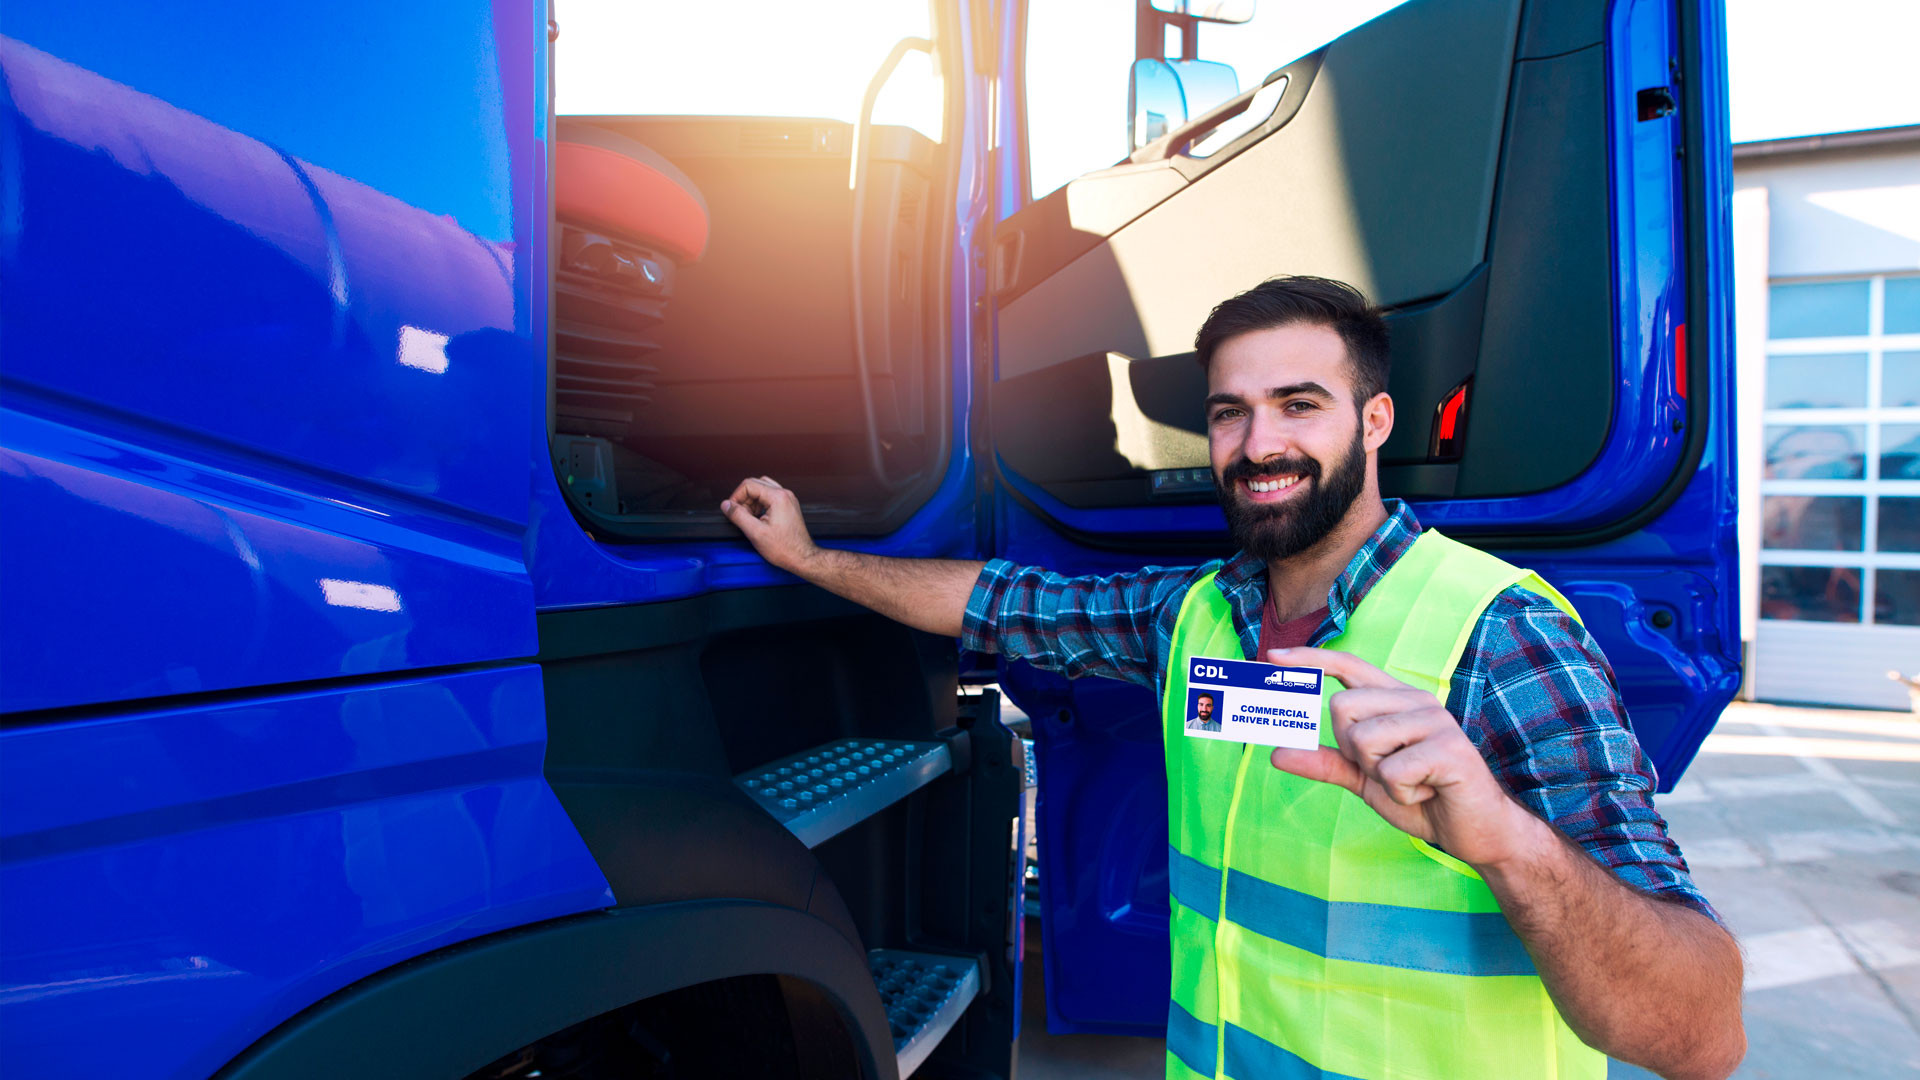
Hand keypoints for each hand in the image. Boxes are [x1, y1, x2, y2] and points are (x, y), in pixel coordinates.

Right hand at [721, 477, 818, 572]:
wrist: (802, 558)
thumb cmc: (785, 548)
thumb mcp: (755, 533)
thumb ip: (738, 516)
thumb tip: (726, 505)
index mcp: (778, 497)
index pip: (748, 484)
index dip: (736, 496)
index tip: (732, 510)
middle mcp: (784, 494)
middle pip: (755, 484)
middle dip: (743, 498)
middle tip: (740, 515)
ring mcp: (788, 499)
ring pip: (762, 489)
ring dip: (751, 501)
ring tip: (749, 518)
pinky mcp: (788, 506)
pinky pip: (769, 497)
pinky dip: (760, 504)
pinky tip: (758, 519)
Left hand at [1264, 646, 1546, 868]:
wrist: (1474, 832)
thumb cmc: (1422, 797)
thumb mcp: (1365, 780)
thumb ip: (1326, 763)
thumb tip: (1276, 753)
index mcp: (1395, 700)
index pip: (1348, 665)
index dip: (1310, 659)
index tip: (1271, 655)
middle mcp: (1415, 700)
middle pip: (1341, 708)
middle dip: (1352, 750)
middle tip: (1385, 770)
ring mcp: (1434, 721)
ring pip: (1363, 740)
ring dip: (1377, 775)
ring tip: (1411, 781)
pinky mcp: (1449, 748)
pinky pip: (1391, 771)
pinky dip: (1401, 792)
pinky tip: (1427, 791)